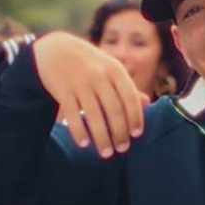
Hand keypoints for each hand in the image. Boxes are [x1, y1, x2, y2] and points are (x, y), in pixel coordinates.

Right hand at [33, 32, 148, 157]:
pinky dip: (79, 132)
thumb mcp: (111, 69)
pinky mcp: (63, 91)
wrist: (56, 51)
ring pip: (94, 116)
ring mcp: (80, 83)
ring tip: (106, 153)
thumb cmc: (91, 65)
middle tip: (122, 149)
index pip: (129, 97)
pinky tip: (84, 144)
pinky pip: (72, 115)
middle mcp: (99, 76)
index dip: (135, 117)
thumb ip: (127, 87)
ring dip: (101, 138)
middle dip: (119, 132)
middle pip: (113, 110)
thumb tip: (147, 104)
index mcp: (115, 70)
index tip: (136, 135)